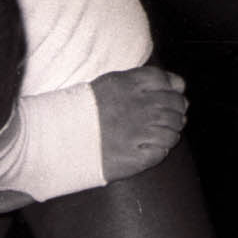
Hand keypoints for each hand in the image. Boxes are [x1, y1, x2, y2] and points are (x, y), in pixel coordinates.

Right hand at [92, 65, 187, 182]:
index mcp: (127, 85)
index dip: (170, 91)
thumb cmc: (83, 112)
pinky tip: (143, 148)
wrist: (55, 140)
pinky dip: (158, 150)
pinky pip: (162, 152)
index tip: (162, 99)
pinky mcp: (135, 157)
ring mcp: (138, 132)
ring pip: (172, 132)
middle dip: (174, 113)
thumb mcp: (110, 85)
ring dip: (167, 134)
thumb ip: (145, 80)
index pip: (166, 82)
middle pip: (175, 106)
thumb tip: (181, 84)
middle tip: (159, 120)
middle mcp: (137, 106)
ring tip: (149, 135)